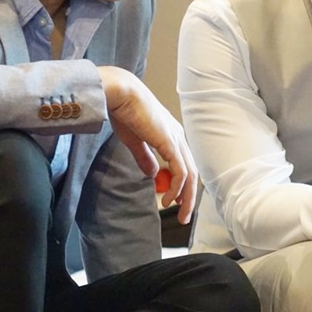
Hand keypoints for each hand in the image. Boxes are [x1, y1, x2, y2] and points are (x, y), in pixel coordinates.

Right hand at [98, 66, 197, 223]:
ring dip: (185, 196)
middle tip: (184, 216)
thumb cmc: (124, 112)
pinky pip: (180, 171)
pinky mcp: (170, 142)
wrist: (119, 94)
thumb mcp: (135, 141)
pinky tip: (168, 199)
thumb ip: (145, 158)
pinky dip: (177, 187)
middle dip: (188, 196)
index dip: (183, 185)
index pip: (184, 164)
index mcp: (171, 135)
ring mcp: (176, 139)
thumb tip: (153, 175)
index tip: (175, 202)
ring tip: (177, 212)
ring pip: (189, 174)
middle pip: (191, 172)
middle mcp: (178, 137)